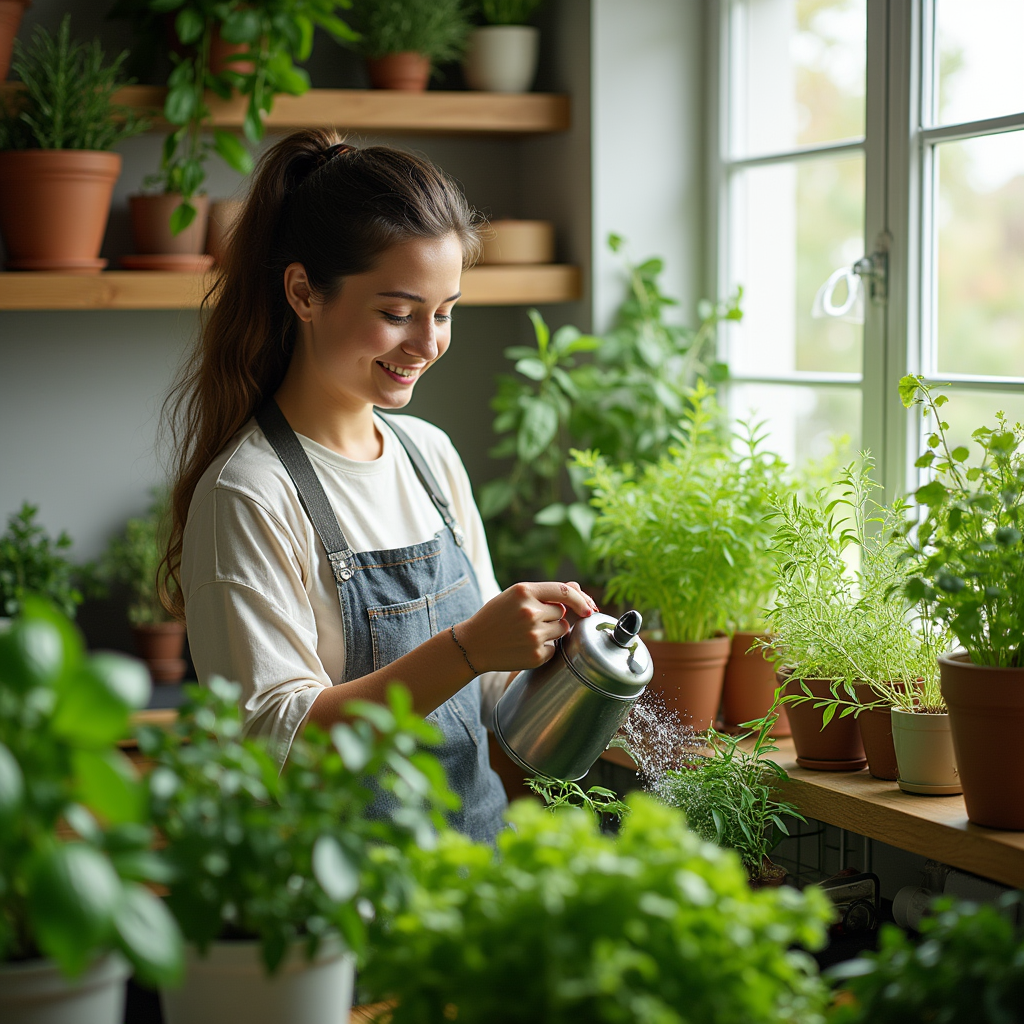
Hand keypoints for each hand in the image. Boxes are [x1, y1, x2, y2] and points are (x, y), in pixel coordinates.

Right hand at [456, 581, 597, 673]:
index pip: (565, 591)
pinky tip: (524, 646)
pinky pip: (555, 648)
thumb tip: (578, 588)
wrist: (473, 645)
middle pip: (562, 612)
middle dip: (553, 616)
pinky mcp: (536, 655)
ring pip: (562, 630)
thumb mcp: (515, 596)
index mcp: (524, 592)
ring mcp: (534, 635)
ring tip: (527, 633)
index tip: (589, 607)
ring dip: (552, 631)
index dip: (581, 599)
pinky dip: (545, 648)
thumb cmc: (495, 618)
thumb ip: (546, 592)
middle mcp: (530, 612)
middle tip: (530, 621)